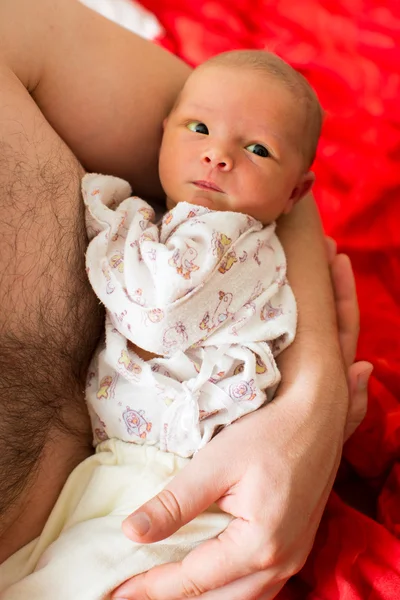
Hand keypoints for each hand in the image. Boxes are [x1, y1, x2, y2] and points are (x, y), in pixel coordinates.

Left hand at [112, 242, 371, 599]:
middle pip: (218, 599)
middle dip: (174, 597)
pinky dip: (229, 586)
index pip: (193, 578)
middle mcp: (282, 561)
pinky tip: (210, 574)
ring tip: (168, 585)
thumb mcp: (215, 464)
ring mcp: (295, 557)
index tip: (117, 591)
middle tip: (135, 590)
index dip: (151, 586)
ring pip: (242, 598)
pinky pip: (261, 584)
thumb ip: (174, 504)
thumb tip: (131, 533)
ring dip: (203, 595)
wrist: (317, 417)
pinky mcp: (298, 545)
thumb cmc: (267, 434)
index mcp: (259, 544)